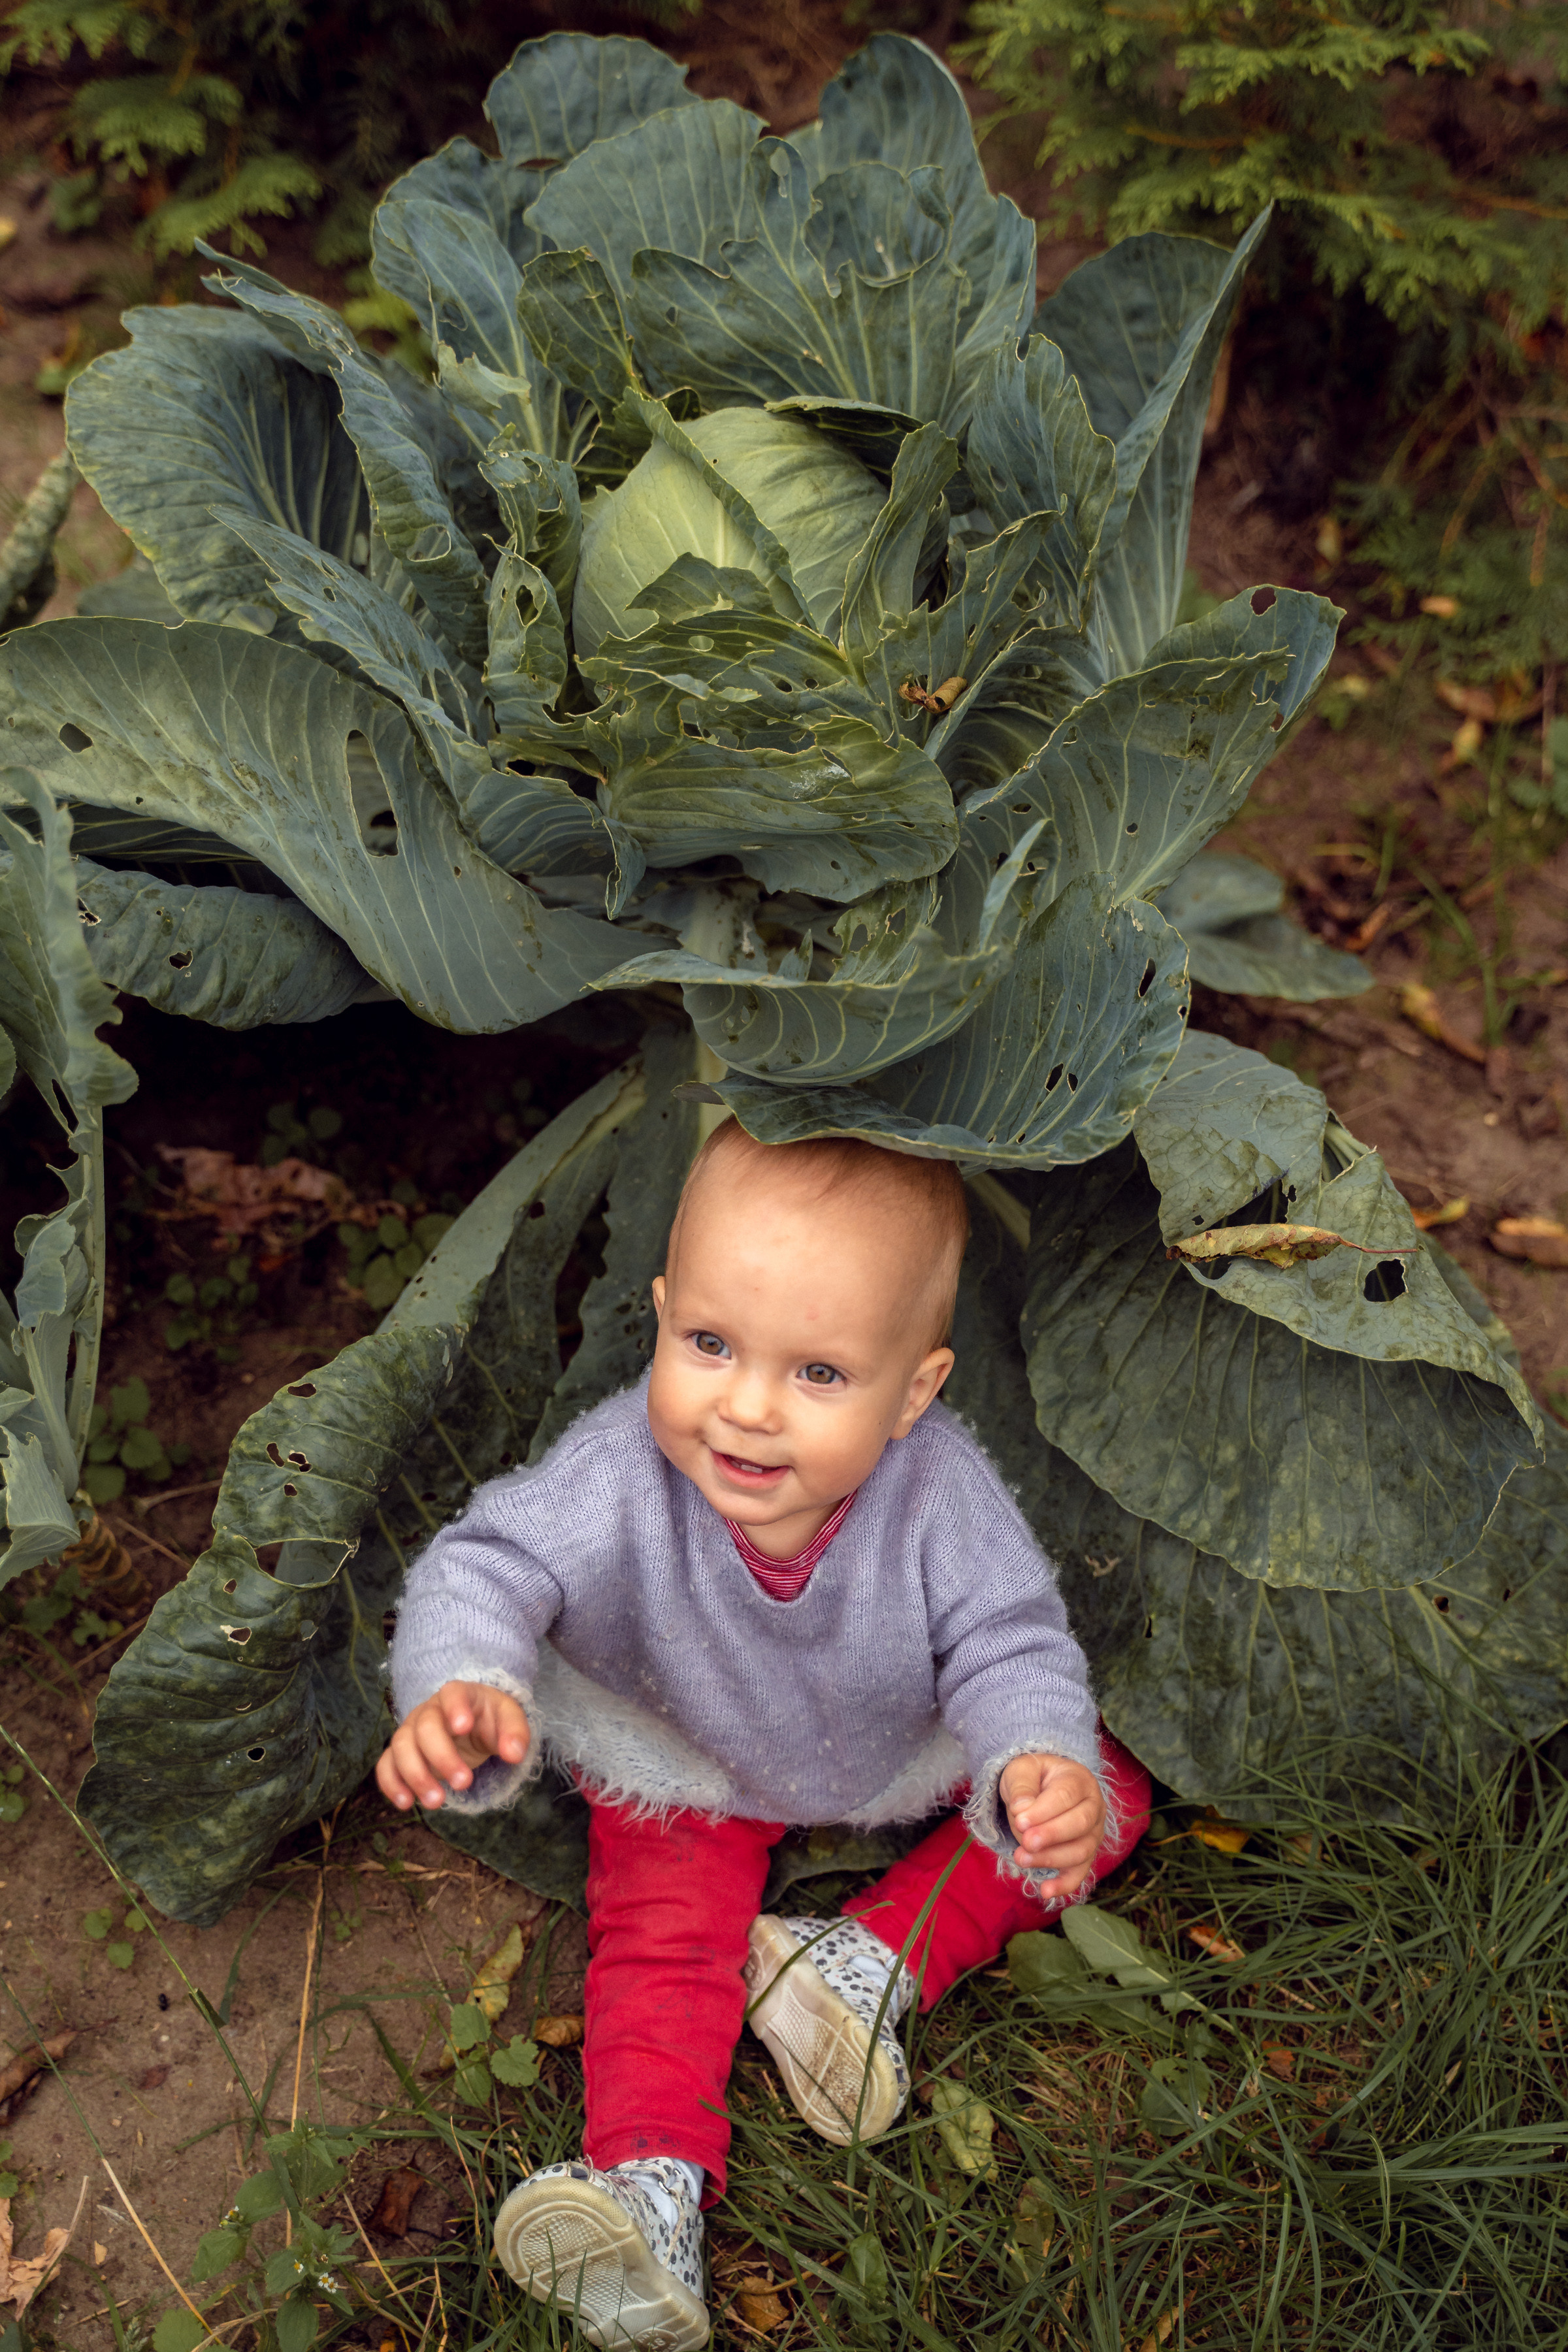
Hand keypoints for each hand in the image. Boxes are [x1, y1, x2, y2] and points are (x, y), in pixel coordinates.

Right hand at [376, 1681, 529, 1812]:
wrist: (472, 1726)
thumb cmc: (490, 1720)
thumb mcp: (509, 1719)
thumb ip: (516, 1732)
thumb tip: (515, 1754)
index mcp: (458, 1695)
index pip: (452, 1693)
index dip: (455, 1708)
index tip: (464, 1727)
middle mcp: (429, 1710)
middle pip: (424, 1727)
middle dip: (441, 1757)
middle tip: (464, 1783)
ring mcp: (411, 1730)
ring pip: (400, 1746)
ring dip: (415, 1775)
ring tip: (437, 1802)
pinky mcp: (401, 1753)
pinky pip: (386, 1764)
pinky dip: (391, 1783)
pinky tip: (406, 1803)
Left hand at [998, 1753, 1105, 1892]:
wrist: (1042, 1787)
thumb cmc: (1033, 1776)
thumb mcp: (1021, 1769)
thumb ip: (1021, 1785)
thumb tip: (1021, 1810)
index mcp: (1079, 1779)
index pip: (1066, 1796)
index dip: (1044, 1811)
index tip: (1019, 1821)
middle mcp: (1094, 1806)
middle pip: (1080, 1824)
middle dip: (1051, 1836)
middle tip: (1025, 1843)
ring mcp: (1093, 1833)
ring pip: (1081, 1851)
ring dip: (1051, 1858)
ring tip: (1021, 1858)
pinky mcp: (1085, 1855)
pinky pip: (1080, 1873)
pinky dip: (1065, 1885)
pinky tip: (1045, 1891)